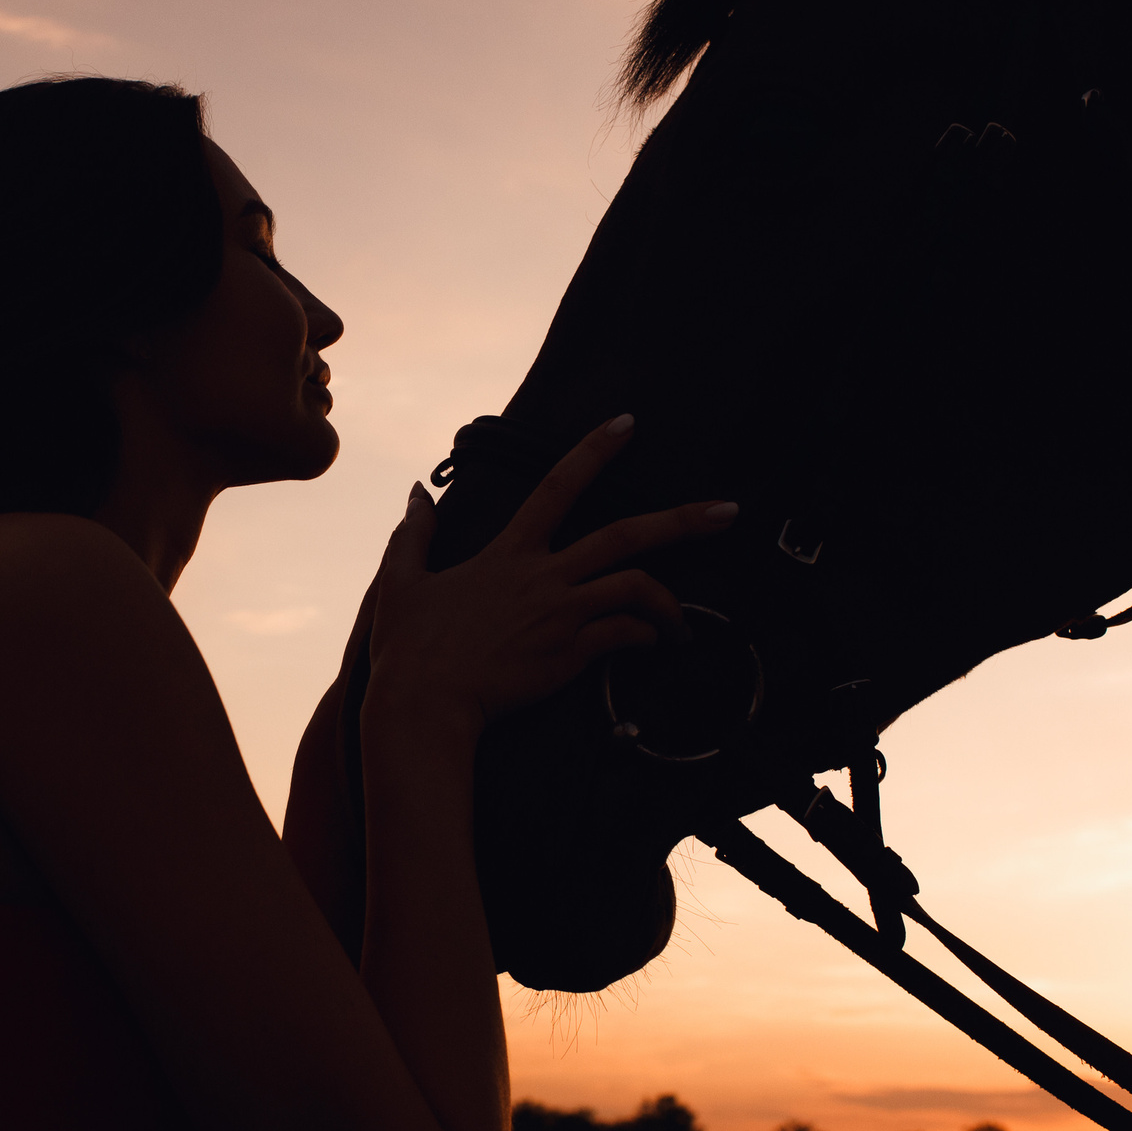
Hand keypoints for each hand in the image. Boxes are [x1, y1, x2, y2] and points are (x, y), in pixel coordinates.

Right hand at [364, 416, 736, 739]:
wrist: (423, 705)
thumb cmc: (408, 648)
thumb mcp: (401, 581)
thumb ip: (415, 533)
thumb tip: (416, 492)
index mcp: (507, 553)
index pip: (558, 487)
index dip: (594, 451)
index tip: (628, 424)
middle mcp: (543, 577)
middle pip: (624, 536)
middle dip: (683, 521)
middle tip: (730, 511)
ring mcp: (561, 616)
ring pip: (636, 589)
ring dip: (671, 603)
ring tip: (685, 624)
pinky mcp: (571, 656)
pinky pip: (624, 636)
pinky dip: (644, 636)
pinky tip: (651, 645)